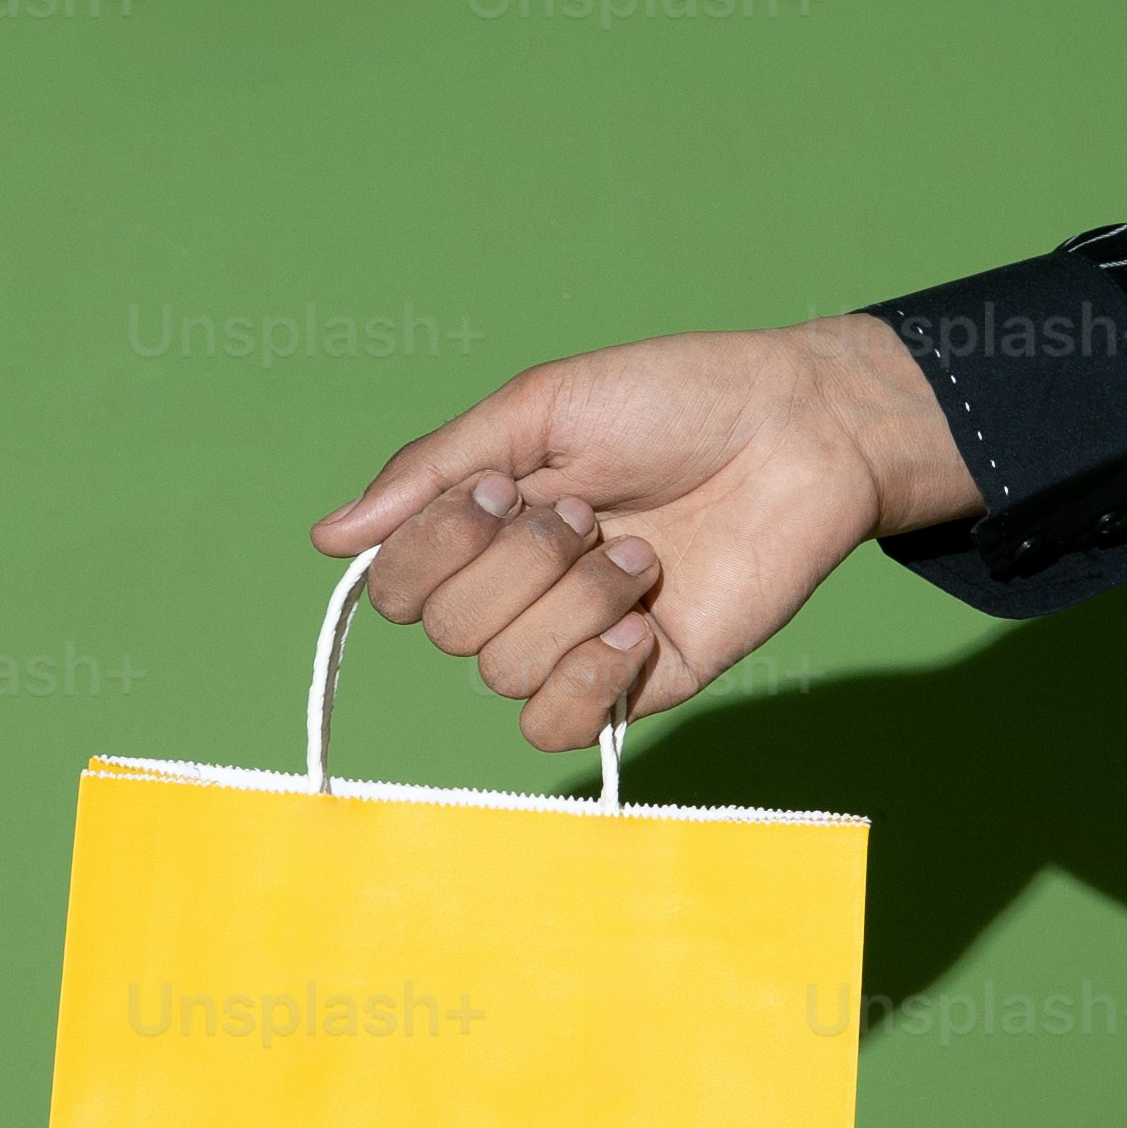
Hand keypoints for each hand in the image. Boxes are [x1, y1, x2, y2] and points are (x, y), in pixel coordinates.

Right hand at [309, 317, 979, 752]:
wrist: (797, 429)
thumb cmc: (672, 400)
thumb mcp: (536, 409)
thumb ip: (431, 473)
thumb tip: (329, 540)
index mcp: (486, 529)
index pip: (399, 588)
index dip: (438, 548)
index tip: (506, 488)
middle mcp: (521, 594)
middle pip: (451, 631)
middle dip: (521, 561)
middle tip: (593, 508)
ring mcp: (579, 643)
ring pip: (505, 672)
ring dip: (574, 601)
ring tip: (642, 551)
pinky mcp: (641, 683)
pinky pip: (561, 727)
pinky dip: (589, 676)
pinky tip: (640, 620)